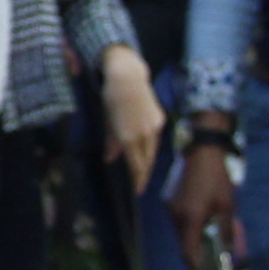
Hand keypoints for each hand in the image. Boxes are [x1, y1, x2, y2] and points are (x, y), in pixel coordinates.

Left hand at [97, 45, 164, 192]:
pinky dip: (150, 146)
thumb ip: (111, 143)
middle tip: (140, 186)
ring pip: (153, 151)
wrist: (127, 78)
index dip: (137, 179)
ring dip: (148, 162)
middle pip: (147, 161)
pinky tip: (146, 150)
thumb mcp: (108, 123)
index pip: (136, 165)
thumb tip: (110, 160)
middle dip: (144, 175)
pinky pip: (155, 139)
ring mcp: (155, 127)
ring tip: (142, 171)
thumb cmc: (112, 100)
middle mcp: (144, 134)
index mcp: (129, 137)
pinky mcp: (160, 119)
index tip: (136, 191)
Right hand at [169, 139, 240, 269]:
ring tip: (214, 237)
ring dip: (197, 238)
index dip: (195, 268)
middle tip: (213, 259)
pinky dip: (193, 226)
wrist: (202, 151)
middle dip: (199, 254)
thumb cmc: (217, 179)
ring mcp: (171, 209)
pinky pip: (182, 221)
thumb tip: (230, 253)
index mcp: (189, 220)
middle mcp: (176, 218)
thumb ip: (227, 232)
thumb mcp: (228, 207)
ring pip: (183, 233)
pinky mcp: (171, 201)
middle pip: (185, 244)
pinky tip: (206, 221)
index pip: (188, 253)